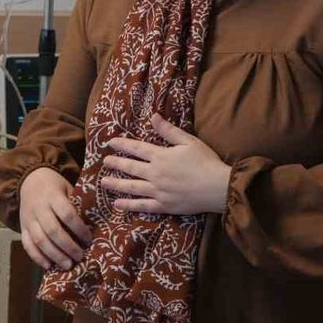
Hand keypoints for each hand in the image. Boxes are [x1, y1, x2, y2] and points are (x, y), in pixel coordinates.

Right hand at [18, 167, 91, 270]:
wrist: (29, 181)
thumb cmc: (55, 187)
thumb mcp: (68, 189)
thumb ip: (77, 205)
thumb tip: (94, 227)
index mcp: (53, 196)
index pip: (67, 214)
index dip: (79, 229)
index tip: (89, 240)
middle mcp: (39, 208)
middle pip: (52, 230)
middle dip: (68, 246)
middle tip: (80, 257)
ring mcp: (28, 219)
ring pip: (39, 240)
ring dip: (54, 255)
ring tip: (68, 265)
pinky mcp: (22, 228)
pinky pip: (27, 244)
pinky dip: (37, 257)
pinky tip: (48, 266)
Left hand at [101, 113, 231, 215]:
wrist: (219, 187)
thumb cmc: (206, 162)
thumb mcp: (189, 141)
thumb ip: (169, 130)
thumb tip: (153, 116)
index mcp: (161, 156)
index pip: (137, 148)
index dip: (122, 145)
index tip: (110, 143)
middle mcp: (155, 173)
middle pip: (131, 168)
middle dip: (116, 164)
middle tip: (105, 162)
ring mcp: (158, 191)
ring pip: (132, 187)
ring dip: (116, 184)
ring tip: (103, 182)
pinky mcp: (163, 205)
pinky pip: (142, 205)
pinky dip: (129, 205)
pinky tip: (117, 204)